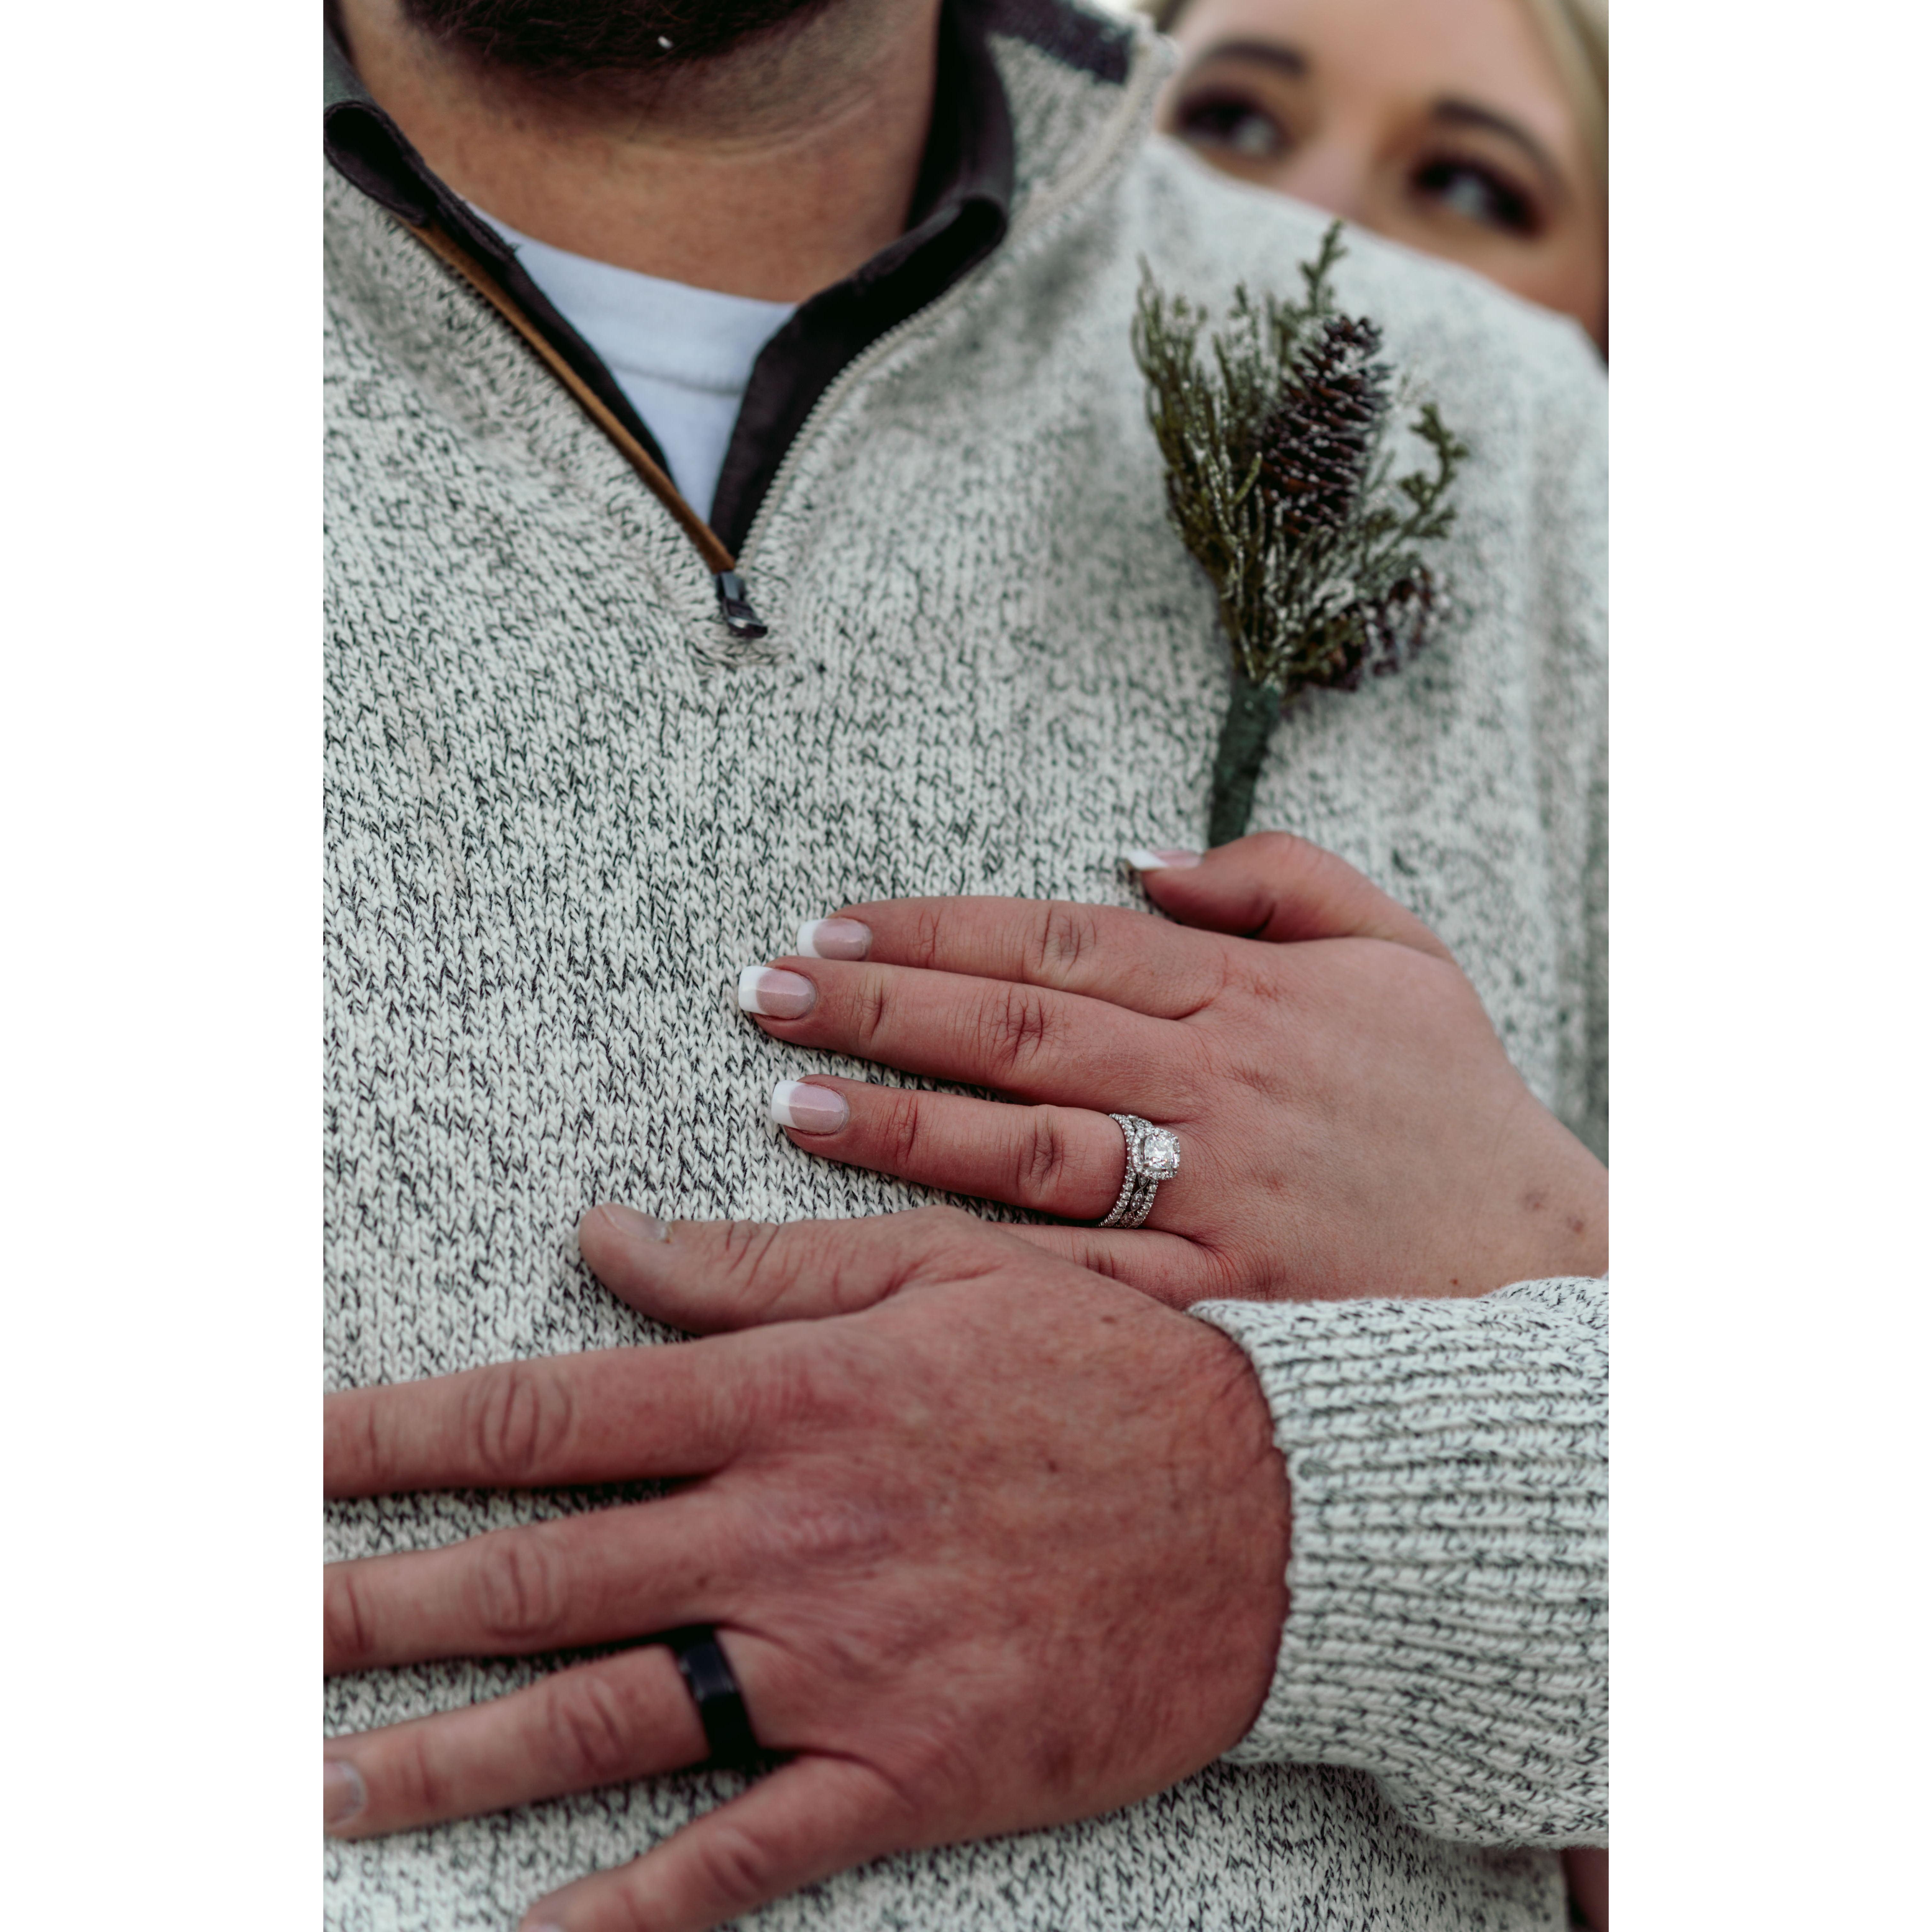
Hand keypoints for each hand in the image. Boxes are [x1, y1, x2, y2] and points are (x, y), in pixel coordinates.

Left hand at [324, 1206, 1290, 1931]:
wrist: (1266, 1503)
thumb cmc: (1094, 1369)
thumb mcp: (930, 1274)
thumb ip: (751, 1267)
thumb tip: (602, 1242)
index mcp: (788, 1402)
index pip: (545, 1418)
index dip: (397, 1434)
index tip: (285, 1453)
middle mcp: (786, 1533)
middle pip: (539, 1575)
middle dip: (376, 1601)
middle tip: (248, 1633)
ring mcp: (840, 1662)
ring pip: (605, 1717)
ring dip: (453, 1755)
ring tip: (324, 1784)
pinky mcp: (903, 1768)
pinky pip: (739, 1851)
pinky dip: (631, 1907)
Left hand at [738, 832, 1605, 1306]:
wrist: (1546, 1276)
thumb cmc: (1457, 1110)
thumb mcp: (1402, 952)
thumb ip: (1279, 879)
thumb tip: (1142, 859)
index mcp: (1246, 998)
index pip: (1058, 944)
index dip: (936, 930)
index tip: (834, 923)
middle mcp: (1215, 1088)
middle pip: (1017, 1031)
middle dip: (879, 1005)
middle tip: (766, 988)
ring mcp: (1211, 1198)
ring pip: (1025, 1144)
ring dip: (898, 1118)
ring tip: (786, 1096)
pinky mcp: (1212, 1301)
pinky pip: (1074, 1271)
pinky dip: (973, 1251)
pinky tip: (880, 1236)